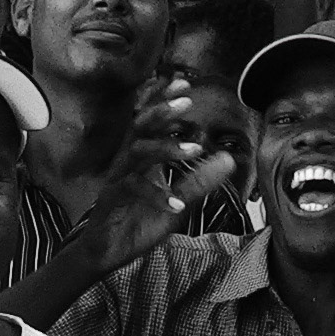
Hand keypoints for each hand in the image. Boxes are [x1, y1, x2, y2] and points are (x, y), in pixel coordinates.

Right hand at [76, 78, 234, 270]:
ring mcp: (118, 179)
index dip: (162, 100)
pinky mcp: (111, 201)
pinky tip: (175, 203)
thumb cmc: (138, 222)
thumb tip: (227, 158)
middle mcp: (127, 162)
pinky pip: (132, 191)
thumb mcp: (178, 201)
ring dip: (165, 148)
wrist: (107, 252)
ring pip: (137, 153)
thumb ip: (199, 181)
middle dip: (162, 111)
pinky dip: (156, 195)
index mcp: (142, 158)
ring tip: (193, 149)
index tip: (182, 82)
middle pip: (140, 127)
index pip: (150, 121)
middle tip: (186, 102)